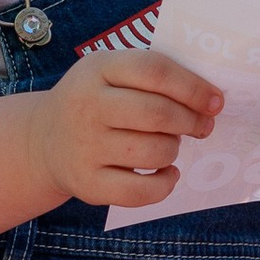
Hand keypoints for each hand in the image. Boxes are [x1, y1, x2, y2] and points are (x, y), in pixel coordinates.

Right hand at [21, 42, 221, 212]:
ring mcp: (85, 146)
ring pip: (154, 152)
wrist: (43, 140)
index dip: (193, 87)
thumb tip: (209, 99)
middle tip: (202, 126)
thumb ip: (153, 75)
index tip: (215, 102)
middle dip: (191, 121)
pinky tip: (166, 173)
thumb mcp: (111, 72)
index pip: (155, 70)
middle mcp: (87, 106)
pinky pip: (141, 191)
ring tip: (169, 145)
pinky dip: (165, 184)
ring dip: (174, 150)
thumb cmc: (96, 101)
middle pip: (158, 114)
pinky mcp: (87, 183)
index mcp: (98, 68)